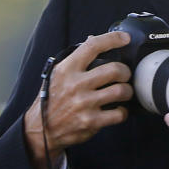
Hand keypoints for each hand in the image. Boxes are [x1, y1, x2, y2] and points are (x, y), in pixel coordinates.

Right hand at [23, 31, 133, 168]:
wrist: (41, 129)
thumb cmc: (52, 99)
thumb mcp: (58, 74)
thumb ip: (76, 59)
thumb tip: (91, 40)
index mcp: (67, 69)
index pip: (93, 46)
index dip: (113, 39)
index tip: (125, 38)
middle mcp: (76, 84)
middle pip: (115, 69)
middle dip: (125, 72)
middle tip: (124, 76)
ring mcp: (84, 103)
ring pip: (121, 91)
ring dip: (127, 91)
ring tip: (123, 92)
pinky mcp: (91, 121)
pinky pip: (119, 113)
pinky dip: (123, 112)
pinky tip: (118, 110)